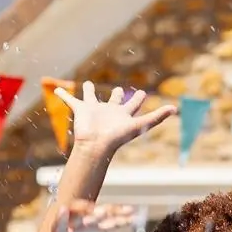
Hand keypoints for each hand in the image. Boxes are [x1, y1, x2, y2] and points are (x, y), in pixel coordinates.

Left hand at [33, 199, 134, 231]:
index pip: (58, 228)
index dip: (61, 221)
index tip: (63, 210)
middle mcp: (72, 230)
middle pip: (81, 219)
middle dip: (91, 215)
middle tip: (102, 213)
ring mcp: (86, 228)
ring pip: (99, 217)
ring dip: (112, 214)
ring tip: (128, 212)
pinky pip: (111, 223)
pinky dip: (121, 219)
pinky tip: (134, 216)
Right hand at [55, 81, 175, 154]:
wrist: (95, 146)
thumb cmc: (116, 138)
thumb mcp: (140, 125)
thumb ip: (156, 117)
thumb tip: (175, 109)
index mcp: (121, 115)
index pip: (132, 105)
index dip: (138, 99)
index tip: (143, 93)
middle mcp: (108, 112)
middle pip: (113, 100)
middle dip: (117, 95)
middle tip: (121, 89)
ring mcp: (93, 111)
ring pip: (91, 97)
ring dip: (88, 91)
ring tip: (86, 84)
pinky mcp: (80, 111)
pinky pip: (70, 100)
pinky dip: (63, 95)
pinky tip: (56, 90)